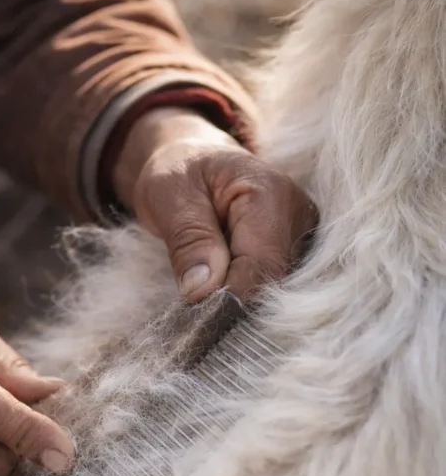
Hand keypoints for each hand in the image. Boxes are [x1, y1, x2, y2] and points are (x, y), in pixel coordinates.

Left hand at [112, 107, 317, 302]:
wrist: (194, 162)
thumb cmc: (180, 175)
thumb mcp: (170, 198)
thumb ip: (189, 241)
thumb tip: (202, 291)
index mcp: (270, 193)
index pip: (260, 266)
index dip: (229, 297)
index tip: (195, 313)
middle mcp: (300, 214)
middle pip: (274, 283)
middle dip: (234, 303)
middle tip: (195, 307)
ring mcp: (304, 236)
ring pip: (278, 291)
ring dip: (241, 302)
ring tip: (206, 292)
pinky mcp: (298, 253)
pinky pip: (277, 288)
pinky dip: (249, 296)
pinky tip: (224, 290)